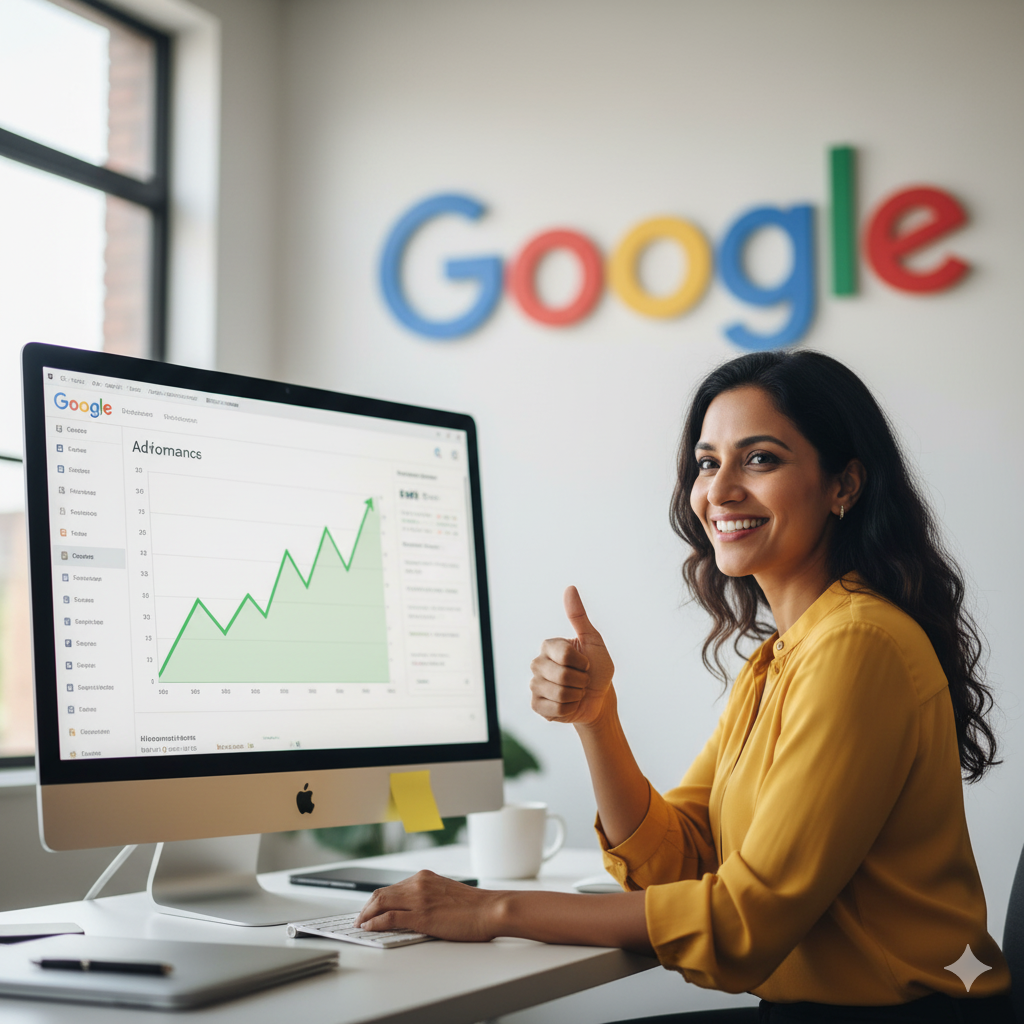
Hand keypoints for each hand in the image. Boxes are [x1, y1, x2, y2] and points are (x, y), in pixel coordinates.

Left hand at [355, 870, 500, 941]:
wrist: (490, 910)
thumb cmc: (474, 906)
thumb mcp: (445, 894)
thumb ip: (427, 897)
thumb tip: (411, 911)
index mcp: (425, 877)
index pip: (391, 887)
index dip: (376, 900)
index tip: (368, 910)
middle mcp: (419, 884)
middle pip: (381, 893)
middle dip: (366, 907)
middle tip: (359, 919)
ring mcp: (420, 899)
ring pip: (382, 902)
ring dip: (366, 915)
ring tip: (360, 925)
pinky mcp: (422, 916)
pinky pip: (391, 917)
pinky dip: (375, 922)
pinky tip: (369, 928)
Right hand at [530, 586, 614, 726]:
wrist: (599, 699)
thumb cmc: (597, 668)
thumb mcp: (593, 641)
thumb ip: (579, 616)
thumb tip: (570, 588)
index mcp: (548, 646)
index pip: (565, 654)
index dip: (583, 662)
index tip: (586, 663)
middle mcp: (537, 663)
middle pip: (561, 675)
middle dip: (581, 681)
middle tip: (582, 680)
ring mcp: (535, 685)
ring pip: (559, 694)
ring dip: (576, 695)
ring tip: (576, 692)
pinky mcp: (536, 705)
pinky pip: (553, 709)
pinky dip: (568, 709)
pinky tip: (569, 704)